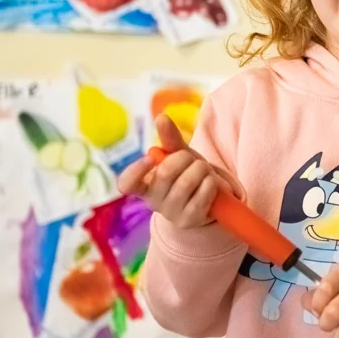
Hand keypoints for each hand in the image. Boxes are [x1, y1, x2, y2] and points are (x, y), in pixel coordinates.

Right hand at [117, 114, 232, 228]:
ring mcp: (171, 213)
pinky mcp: (190, 220)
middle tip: (192, 160)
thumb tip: (161, 117)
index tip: (150, 158)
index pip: (127, 183)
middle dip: (185, 158)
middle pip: (166, 172)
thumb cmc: (187, 173)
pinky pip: (204, 192)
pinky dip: (211, 182)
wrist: (209, 197)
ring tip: (203, 171)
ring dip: (201, 169)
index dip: (135, 170)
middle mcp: (153, 201)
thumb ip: (169, 138)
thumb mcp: (178, 154)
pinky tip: (211, 184)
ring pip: (187, 181)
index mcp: (144, 185)